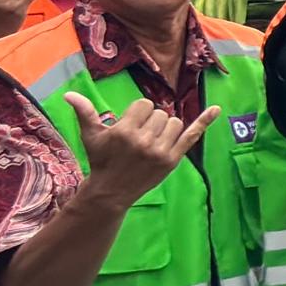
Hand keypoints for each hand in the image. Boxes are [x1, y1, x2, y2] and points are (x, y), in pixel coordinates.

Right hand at [77, 96, 199, 207]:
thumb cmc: (101, 160)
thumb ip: (84, 112)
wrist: (111, 191)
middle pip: (159, 113)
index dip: (137, 113)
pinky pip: (192, 136)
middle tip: (138, 138)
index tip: (129, 125)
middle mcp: (144, 141)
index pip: (144, 104)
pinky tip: (216, 109)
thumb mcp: (90, 136)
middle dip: (150, 121)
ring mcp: (160, 151)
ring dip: (165, 127)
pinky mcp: (173, 160)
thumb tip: (69, 95)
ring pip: (174, 122)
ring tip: (150, 141)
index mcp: (124, 131)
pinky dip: (204, 122)